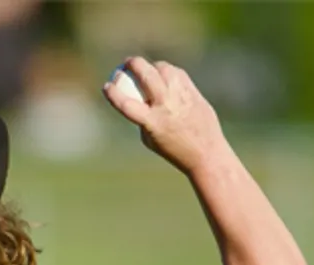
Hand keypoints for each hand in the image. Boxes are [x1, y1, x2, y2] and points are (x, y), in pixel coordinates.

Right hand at [103, 57, 231, 176]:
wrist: (206, 153)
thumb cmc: (174, 149)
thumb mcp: (150, 139)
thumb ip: (142, 117)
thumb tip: (133, 96)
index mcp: (152, 122)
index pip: (126, 103)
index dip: (113, 93)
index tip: (107, 85)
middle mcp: (166, 106)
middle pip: (146, 75)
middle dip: (132, 64)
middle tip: (127, 63)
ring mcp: (181, 97)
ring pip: (163, 68)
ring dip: (152, 66)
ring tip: (148, 71)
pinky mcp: (193, 93)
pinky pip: (177, 73)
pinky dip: (167, 72)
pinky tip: (164, 77)